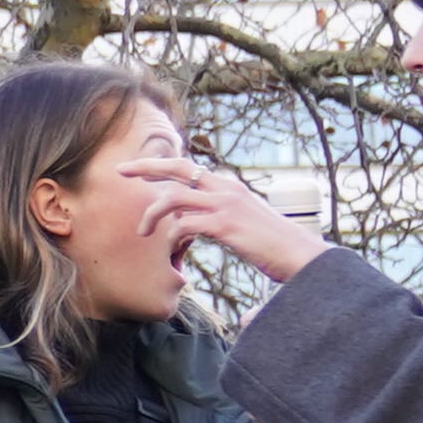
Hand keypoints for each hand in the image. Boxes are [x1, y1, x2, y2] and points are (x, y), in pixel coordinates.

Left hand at [154, 163, 329, 285]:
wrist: (302, 255)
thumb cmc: (273, 245)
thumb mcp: (243, 223)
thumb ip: (216, 218)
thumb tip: (190, 228)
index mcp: (229, 186)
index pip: (190, 168)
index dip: (163, 167)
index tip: (140, 170)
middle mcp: (226, 188)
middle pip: (177, 168)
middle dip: (146, 167)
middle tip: (120, 171)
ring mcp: (225, 205)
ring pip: (173, 197)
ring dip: (151, 213)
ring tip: (141, 231)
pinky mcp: (225, 225)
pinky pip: (184, 225)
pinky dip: (172, 237)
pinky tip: (172, 252)